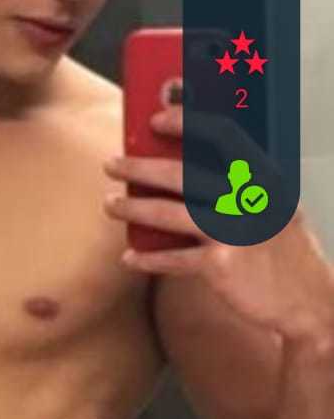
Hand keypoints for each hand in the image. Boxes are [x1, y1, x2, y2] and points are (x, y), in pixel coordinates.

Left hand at [103, 104, 333, 344]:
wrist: (308, 300)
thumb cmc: (283, 252)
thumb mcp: (274, 207)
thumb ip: (241, 187)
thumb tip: (182, 171)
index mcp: (264, 178)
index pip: (224, 136)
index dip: (187, 123)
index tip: (156, 119)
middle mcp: (250, 199)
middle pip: (183, 175)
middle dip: (140, 168)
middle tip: (112, 164)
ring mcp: (235, 232)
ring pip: (170, 215)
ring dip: (134, 209)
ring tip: (111, 205)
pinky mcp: (221, 265)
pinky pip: (174, 258)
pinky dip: (149, 259)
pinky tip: (130, 258)